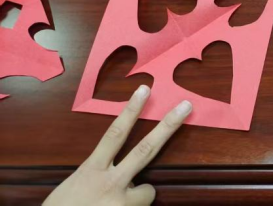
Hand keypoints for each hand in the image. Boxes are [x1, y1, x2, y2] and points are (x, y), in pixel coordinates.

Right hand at [44, 86, 191, 205]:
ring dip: (137, 196)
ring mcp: (122, 202)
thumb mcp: (74, 186)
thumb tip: (112, 167)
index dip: (130, 111)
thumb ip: (95, 173)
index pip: (114, 134)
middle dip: (168, 125)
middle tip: (186, 106)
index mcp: (91, 171)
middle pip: (145, 149)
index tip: (144, 90)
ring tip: (116, 205)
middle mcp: (110, 183)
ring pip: (148, 189)